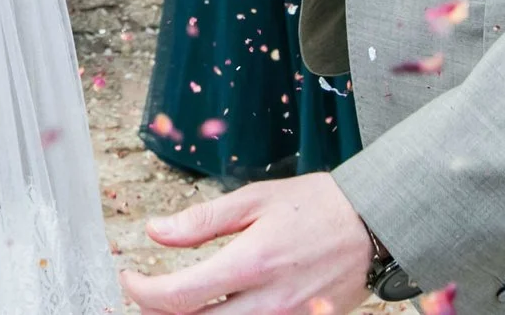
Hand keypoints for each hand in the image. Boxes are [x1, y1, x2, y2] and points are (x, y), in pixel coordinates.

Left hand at [120, 172, 371, 314]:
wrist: (374, 227)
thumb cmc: (317, 207)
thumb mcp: (255, 199)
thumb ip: (202, 220)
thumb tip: (157, 232)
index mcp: (250, 263)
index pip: (178, 295)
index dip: (142, 292)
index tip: (130, 278)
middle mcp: (267, 302)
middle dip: (159, 312)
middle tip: (148, 294)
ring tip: (179, 301)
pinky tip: (217, 307)